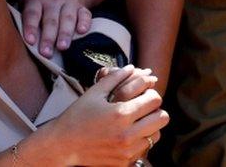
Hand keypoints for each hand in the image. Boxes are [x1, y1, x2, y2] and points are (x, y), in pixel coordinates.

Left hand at [20, 0, 91, 57]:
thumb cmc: (38, 8)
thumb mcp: (25, 7)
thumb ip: (18, 20)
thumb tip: (7, 39)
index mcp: (36, 1)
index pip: (32, 13)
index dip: (30, 27)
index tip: (30, 41)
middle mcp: (53, 0)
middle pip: (50, 19)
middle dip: (48, 37)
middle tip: (46, 53)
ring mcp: (68, 2)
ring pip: (67, 17)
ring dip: (65, 33)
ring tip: (62, 47)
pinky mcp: (82, 7)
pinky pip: (85, 14)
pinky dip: (84, 23)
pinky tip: (81, 32)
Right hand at [36, 66, 167, 165]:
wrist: (63, 145)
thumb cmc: (77, 116)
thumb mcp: (94, 93)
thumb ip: (115, 77)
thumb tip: (133, 67)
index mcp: (121, 114)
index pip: (154, 99)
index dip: (150, 92)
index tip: (142, 92)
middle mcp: (127, 134)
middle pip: (162, 117)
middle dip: (154, 109)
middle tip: (143, 106)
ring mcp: (127, 151)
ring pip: (157, 134)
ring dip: (150, 125)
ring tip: (136, 121)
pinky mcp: (125, 162)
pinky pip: (145, 148)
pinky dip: (141, 140)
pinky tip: (128, 134)